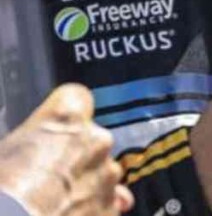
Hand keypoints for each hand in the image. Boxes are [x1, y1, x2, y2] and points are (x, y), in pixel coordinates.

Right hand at [0, 83, 133, 215]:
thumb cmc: (2, 188)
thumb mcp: (6, 150)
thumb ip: (31, 140)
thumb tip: (27, 150)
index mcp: (67, 117)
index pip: (75, 98)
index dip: (64, 113)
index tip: (52, 127)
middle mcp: (96, 140)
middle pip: (92, 138)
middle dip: (76, 154)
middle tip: (46, 175)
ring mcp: (107, 176)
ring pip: (103, 173)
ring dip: (86, 184)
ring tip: (55, 202)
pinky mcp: (111, 208)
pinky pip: (107, 204)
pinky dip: (93, 210)